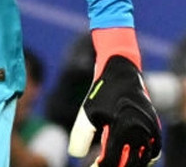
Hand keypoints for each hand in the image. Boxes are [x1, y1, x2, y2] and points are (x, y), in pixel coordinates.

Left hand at [68, 29, 160, 166]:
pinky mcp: (156, 127)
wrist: (122, 73)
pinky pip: (154, 151)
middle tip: (102, 164)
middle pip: (130, 163)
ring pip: (144, 160)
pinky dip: (145, 158)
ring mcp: (150, 130)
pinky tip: (131, 157)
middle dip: (115, 166)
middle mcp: (140, 130)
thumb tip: (75, 155)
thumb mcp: (86, 113)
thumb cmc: (101, 93)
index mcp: (122, 128)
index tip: (92, 166)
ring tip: (115, 160)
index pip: (112, 161)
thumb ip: (80, 136)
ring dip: (130, 164)